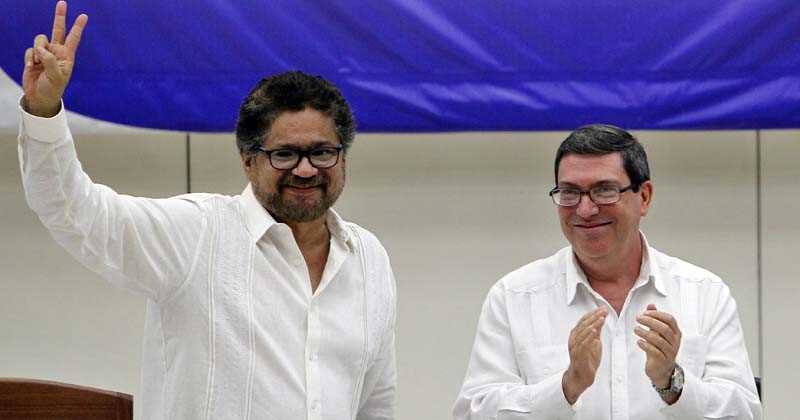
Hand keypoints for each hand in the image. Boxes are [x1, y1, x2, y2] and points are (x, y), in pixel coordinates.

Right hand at [22, 1, 87, 116]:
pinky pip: (30, 50)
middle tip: (62, 2)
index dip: (78, 27)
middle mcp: (57, 52)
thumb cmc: (52, 89)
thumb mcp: (56, 77)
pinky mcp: (33, 56)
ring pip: (39, 40)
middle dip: (60, 16)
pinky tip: (31, 67)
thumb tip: (42, 49)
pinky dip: (29, 58)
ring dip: (37, 51)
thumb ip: (50, 61)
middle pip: (58, 30)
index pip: (74, 39)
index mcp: (67, 57)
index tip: (84, 16)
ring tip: (38, 64)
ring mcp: (45, 53)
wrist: (39, 97)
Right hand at [562, 307, 606, 403]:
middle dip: (594, 316)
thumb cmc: (586, 360)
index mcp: (576, 336)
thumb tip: (601, 320)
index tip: (602, 309)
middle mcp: (574, 340)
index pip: (584, 321)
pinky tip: (594, 332)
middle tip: (603, 311)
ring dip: (592, 324)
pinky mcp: (578, 356)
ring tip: (600, 318)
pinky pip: (583, 345)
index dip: (593, 314)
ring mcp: (575, 348)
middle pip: (583, 325)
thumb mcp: (594, 343)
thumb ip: (595, 332)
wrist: (581, 377)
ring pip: (582, 333)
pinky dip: (589, 337)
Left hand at [635, 304, 681, 388]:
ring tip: (635, 329)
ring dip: (645, 333)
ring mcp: (670, 352)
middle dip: (650, 321)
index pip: (670, 319)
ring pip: (659, 340)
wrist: (661, 369)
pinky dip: (645, 345)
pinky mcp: (663, 361)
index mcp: (676, 332)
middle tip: (638, 318)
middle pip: (664, 328)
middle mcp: (675, 342)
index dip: (657, 314)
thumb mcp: (657, 333)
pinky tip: (639, 341)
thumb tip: (651, 305)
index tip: (645, 313)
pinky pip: (655, 352)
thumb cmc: (659, 348)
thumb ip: (655, 319)